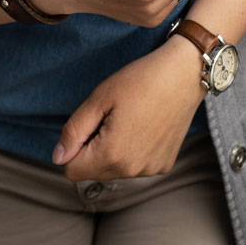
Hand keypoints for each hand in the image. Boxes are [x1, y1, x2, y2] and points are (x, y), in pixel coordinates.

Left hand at [53, 36, 203, 178]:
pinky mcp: (164, 164)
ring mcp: (150, 169)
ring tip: (131, 120)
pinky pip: (135, 166)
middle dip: (93, 150)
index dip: (74, 147)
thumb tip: (59, 157)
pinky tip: (146, 127)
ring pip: (114, 170)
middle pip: (93, 172)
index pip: (71, 170)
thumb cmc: (142, 79)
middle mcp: (132, 170)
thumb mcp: (100, 97)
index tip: (92, 124)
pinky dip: (134, 151)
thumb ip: (74, 131)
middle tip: (112, 118)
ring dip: (114, 152)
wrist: (186, 73)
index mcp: (112, 155)